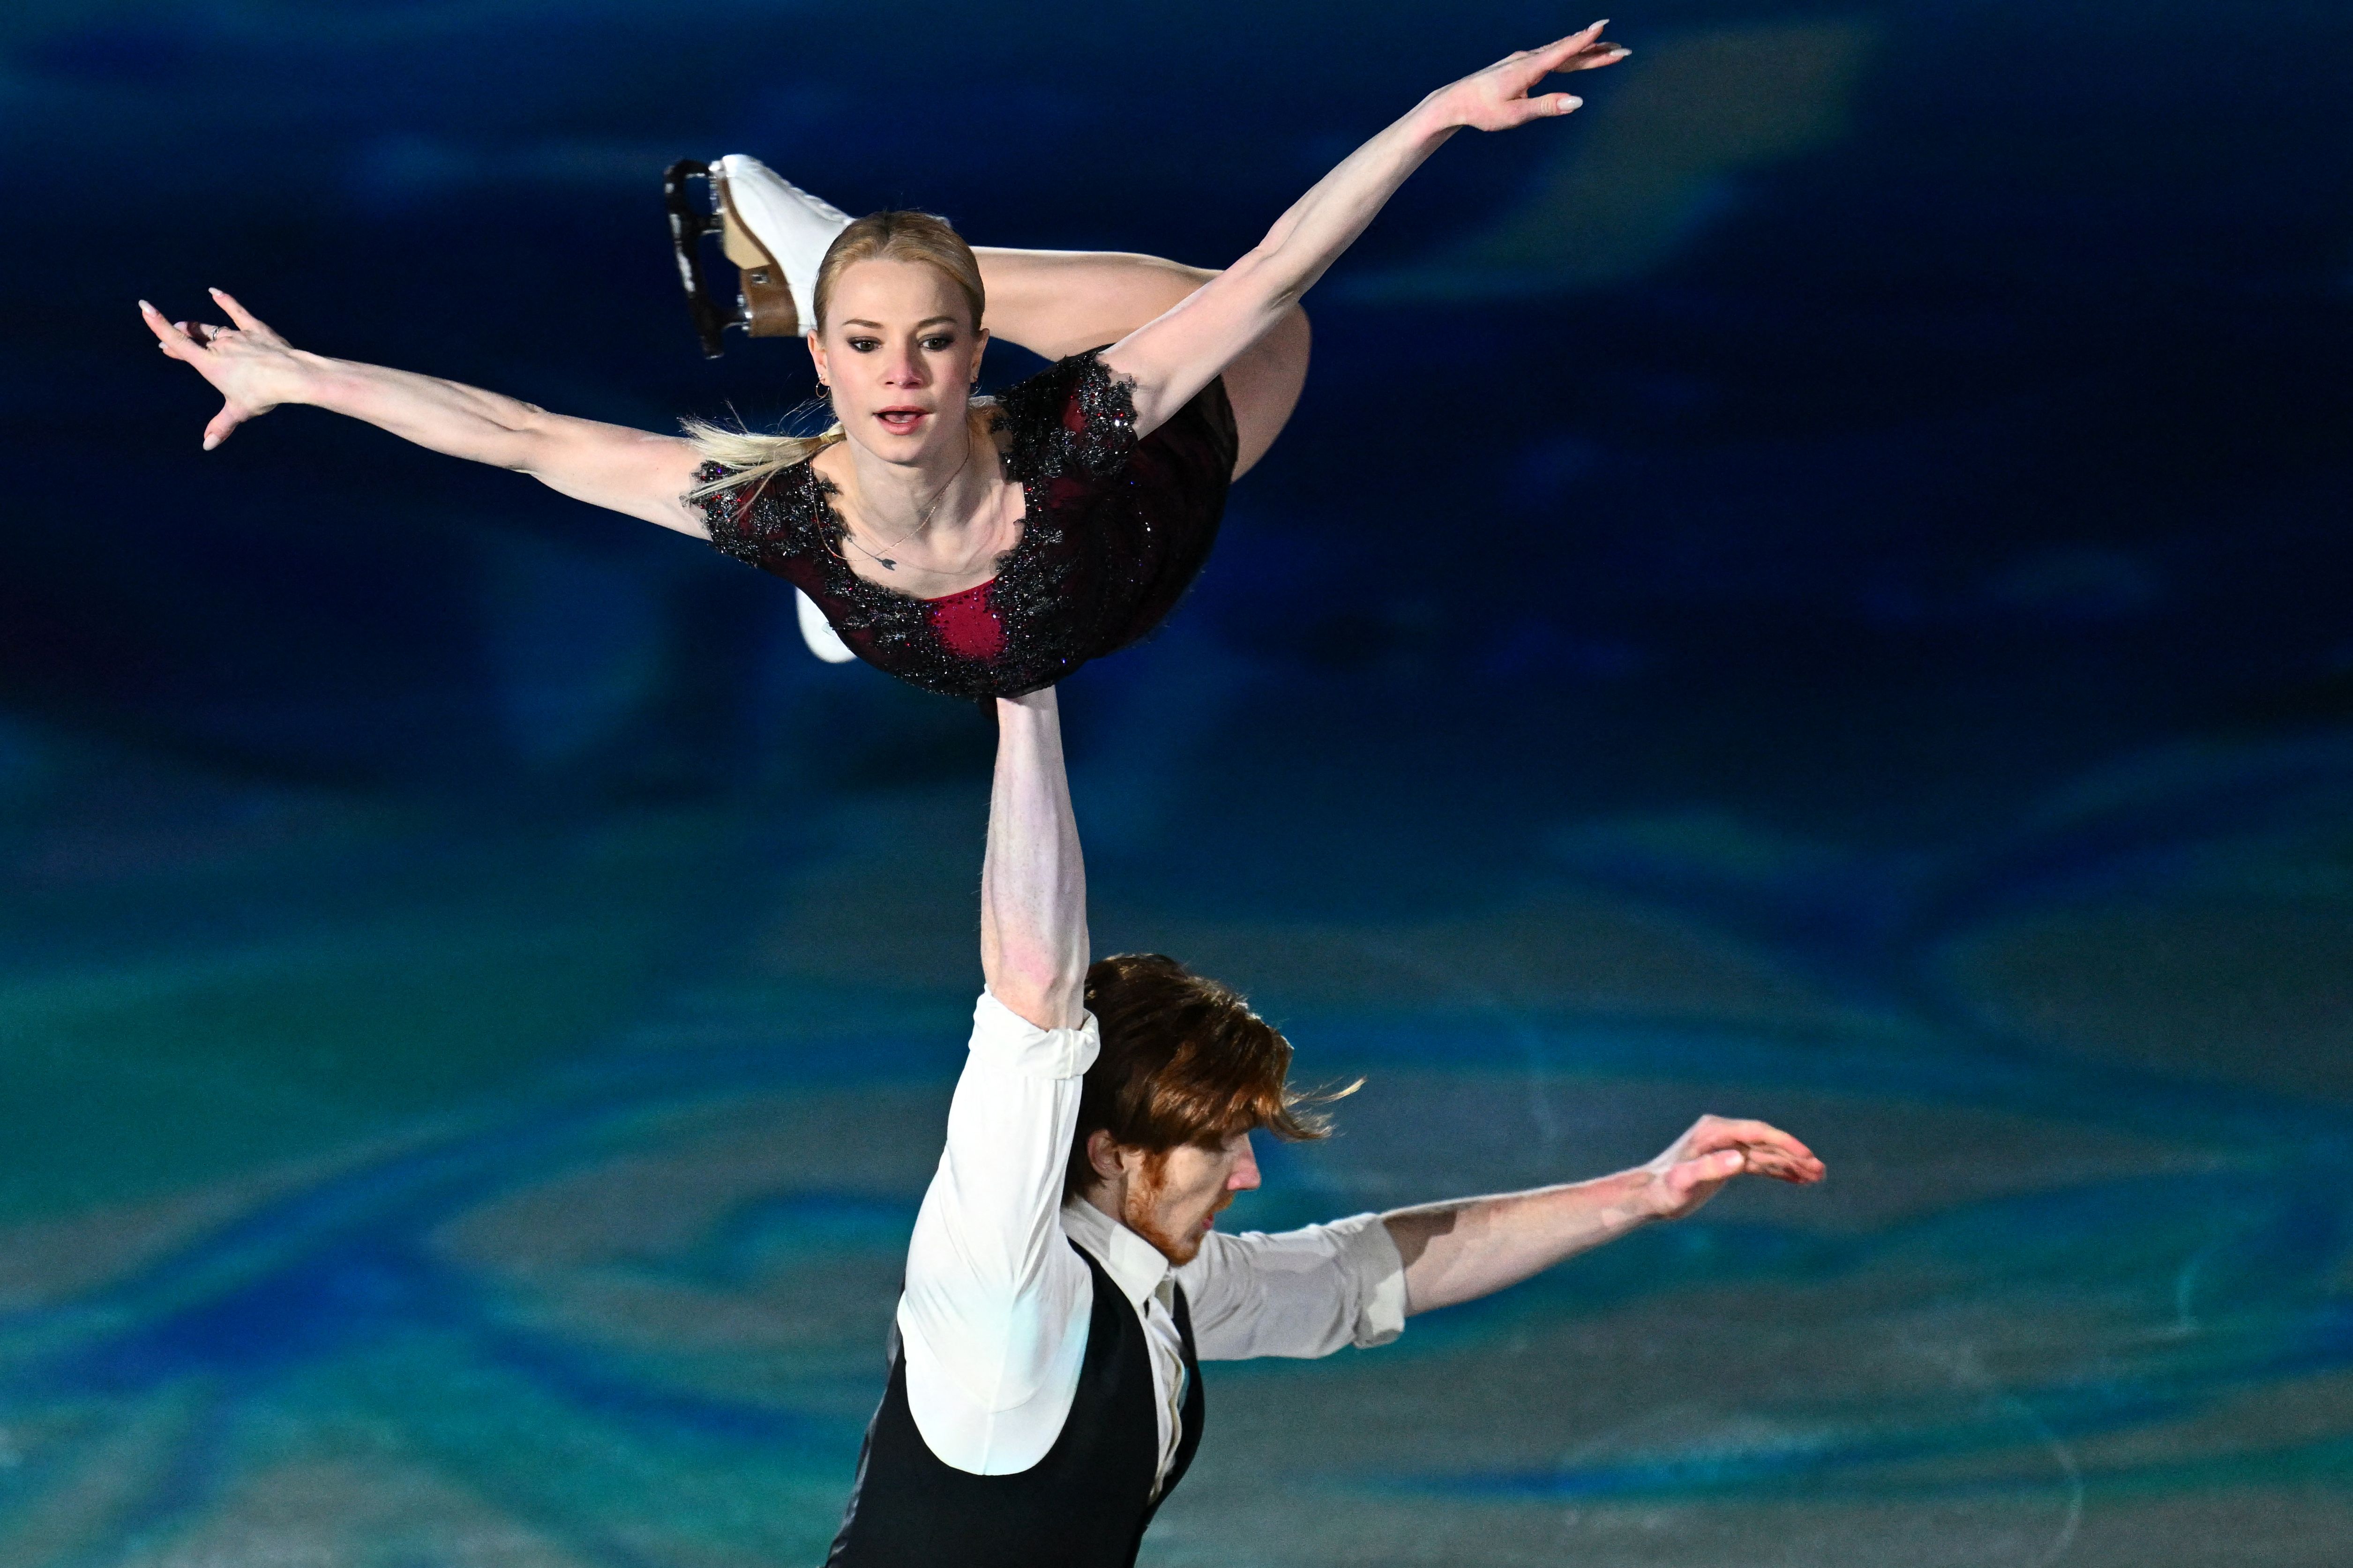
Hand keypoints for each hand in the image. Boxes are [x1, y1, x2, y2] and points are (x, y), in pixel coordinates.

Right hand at [140, 289, 306, 449]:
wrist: (291, 375)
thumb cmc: (263, 394)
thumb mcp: (239, 411)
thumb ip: (221, 426)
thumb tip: (207, 445)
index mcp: (209, 363)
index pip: (178, 342)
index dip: (159, 324)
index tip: (145, 307)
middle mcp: (219, 345)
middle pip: (194, 339)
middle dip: (179, 338)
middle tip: (168, 340)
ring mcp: (237, 335)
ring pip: (212, 328)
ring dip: (198, 327)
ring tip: (188, 326)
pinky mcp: (255, 329)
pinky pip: (237, 311)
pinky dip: (225, 301)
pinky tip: (214, 292)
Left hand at [1430, 21, 1630, 132]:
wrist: (1456, 101)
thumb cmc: (1483, 110)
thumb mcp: (1516, 114)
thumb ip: (1548, 106)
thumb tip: (1578, 102)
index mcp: (1529, 67)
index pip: (1563, 51)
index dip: (1585, 40)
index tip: (1604, 26)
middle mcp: (1529, 58)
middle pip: (1569, 52)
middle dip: (1598, 50)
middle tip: (1624, 50)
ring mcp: (1525, 60)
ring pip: (1562, 52)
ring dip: (1586, 51)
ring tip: (1609, 49)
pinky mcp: (1521, 64)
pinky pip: (1552, 56)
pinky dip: (1570, 54)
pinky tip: (1578, 54)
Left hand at [1639, 1114, 1823, 1221]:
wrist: (1649, 1196)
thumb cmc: (1663, 1190)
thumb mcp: (1684, 1182)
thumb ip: (1709, 1169)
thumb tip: (1739, 1159)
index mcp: (1714, 1132)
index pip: (1757, 1132)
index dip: (1785, 1143)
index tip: (1808, 1156)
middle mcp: (1722, 1135)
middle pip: (1766, 1142)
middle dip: (1794, 1155)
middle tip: (1820, 1171)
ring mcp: (1726, 1148)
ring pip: (1766, 1154)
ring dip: (1791, 1164)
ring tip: (1818, 1176)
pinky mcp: (1728, 1162)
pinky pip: (1759, 1164)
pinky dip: (1779, 1171)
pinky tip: (1798, 1179)